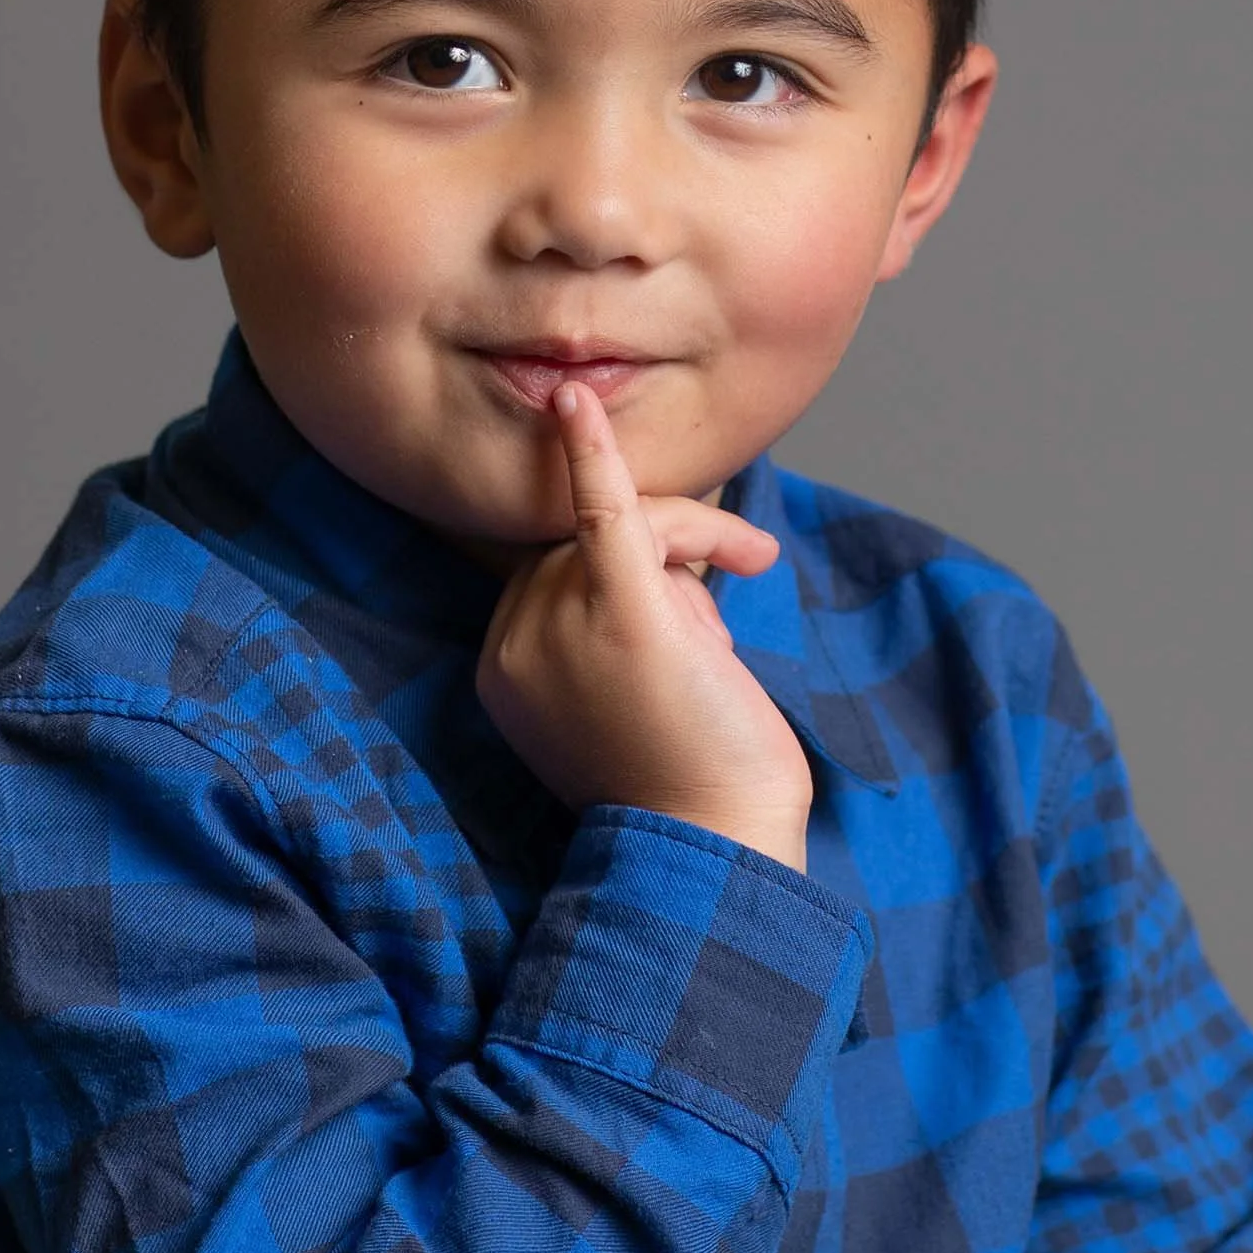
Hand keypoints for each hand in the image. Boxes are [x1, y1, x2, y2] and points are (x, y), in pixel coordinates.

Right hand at [476, 382, 815, 868]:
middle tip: (745, 565)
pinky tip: (574, 405)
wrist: (719, 848)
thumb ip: (622, 620)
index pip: (556, 563)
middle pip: (582, 535)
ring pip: (622, 523)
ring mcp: (561, 629)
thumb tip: (667, 551)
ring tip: (748, 570)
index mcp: (503, 670)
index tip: (695, 586)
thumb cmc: (693, 779)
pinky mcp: (623, 616)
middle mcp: (514, 645)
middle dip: (670, 542)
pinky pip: (602, 514)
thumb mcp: (634, 691)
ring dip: (694, 536)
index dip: (630, 559)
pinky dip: (592, 455)